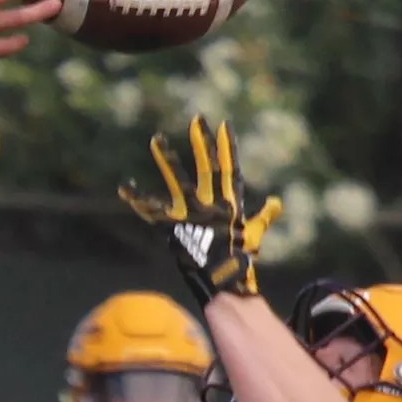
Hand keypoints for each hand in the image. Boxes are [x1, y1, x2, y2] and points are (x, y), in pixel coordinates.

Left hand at [119, 116, 282, 307]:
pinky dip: (137, 199)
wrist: (223, 281)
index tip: (224, 124)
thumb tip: (277, 202)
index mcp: (229, 203)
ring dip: (168, 160)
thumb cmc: (238, 259)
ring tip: (156, 139)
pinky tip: (124, 186)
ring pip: (179, 182)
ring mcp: (192, 215)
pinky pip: (152, 211)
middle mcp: (211, 204)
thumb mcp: (254, 233)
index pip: (229, 169)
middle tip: (196, 119)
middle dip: (202, 144)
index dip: (227, 147)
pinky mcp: (174, 227)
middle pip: (207, 168)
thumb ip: (264, 216)